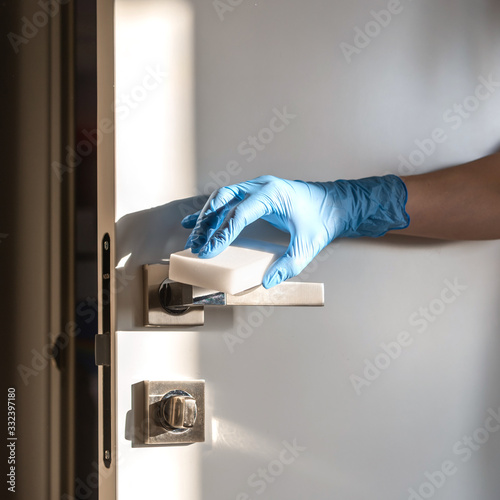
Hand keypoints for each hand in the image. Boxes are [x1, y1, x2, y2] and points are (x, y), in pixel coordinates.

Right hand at [182, 175, 408, 287]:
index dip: (222, 232)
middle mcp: (260, 186)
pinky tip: (195, 222)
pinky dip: (211, 211)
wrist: (334, 203)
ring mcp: (256, 188)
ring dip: (206, 217)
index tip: (210, 250)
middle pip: (224, 201)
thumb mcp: (308, 245)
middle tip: (196, 245)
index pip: (240, 212)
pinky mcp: (254, 194)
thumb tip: (268, 282)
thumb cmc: (322, 219)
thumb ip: (290, 264)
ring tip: (194, 238)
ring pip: (222, 198)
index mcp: (272, 194)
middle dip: (207, 223)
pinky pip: (228, 200)